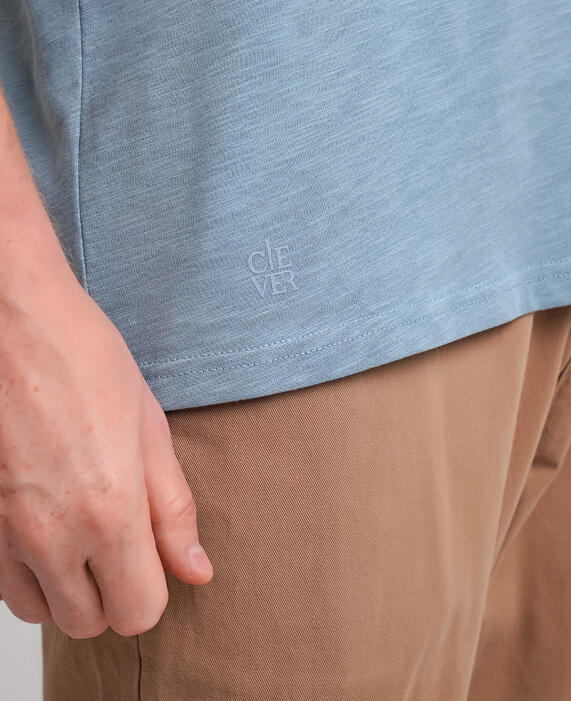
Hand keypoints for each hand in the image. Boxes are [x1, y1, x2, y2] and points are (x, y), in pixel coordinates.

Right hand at [0, 273, 212, 638]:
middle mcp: (50, 536)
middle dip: (110, 594)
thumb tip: (195, 569)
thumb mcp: (149, 428)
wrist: (12, 323)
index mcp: (108, 513)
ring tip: (78, 530)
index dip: (151, 592)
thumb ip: (173, 509)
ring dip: (64, 585)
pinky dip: (26, 567)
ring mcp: (2, 532)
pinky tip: (43, 518)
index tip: (151, 558)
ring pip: (38, 609)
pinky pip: (2, 579)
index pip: (138, 613)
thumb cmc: (82, 359)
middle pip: (87, 622)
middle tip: (118, 543)